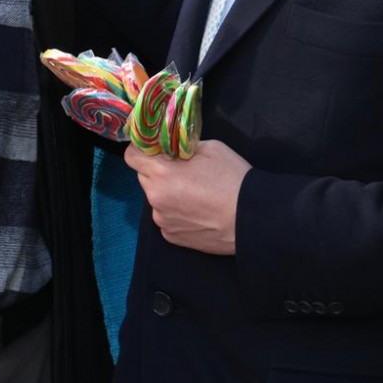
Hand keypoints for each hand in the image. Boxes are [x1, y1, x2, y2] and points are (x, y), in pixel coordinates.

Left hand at [125, 139, 250, 254]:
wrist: (251, 218)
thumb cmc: (233, 179)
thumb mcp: (211, 148)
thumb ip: (183, 146)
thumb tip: (173, 148)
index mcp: (162, 173)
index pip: (131, 156)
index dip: (142, 150)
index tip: (155, 151)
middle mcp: (155, 198)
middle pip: (144, 178)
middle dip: (158, 172)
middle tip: (183, 172)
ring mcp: (162, 220)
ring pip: (156, 199)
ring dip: (167, 194)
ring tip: (196, 195)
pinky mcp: (171, 237)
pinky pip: (166, 218)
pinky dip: (176, 213)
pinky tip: (197, 212)